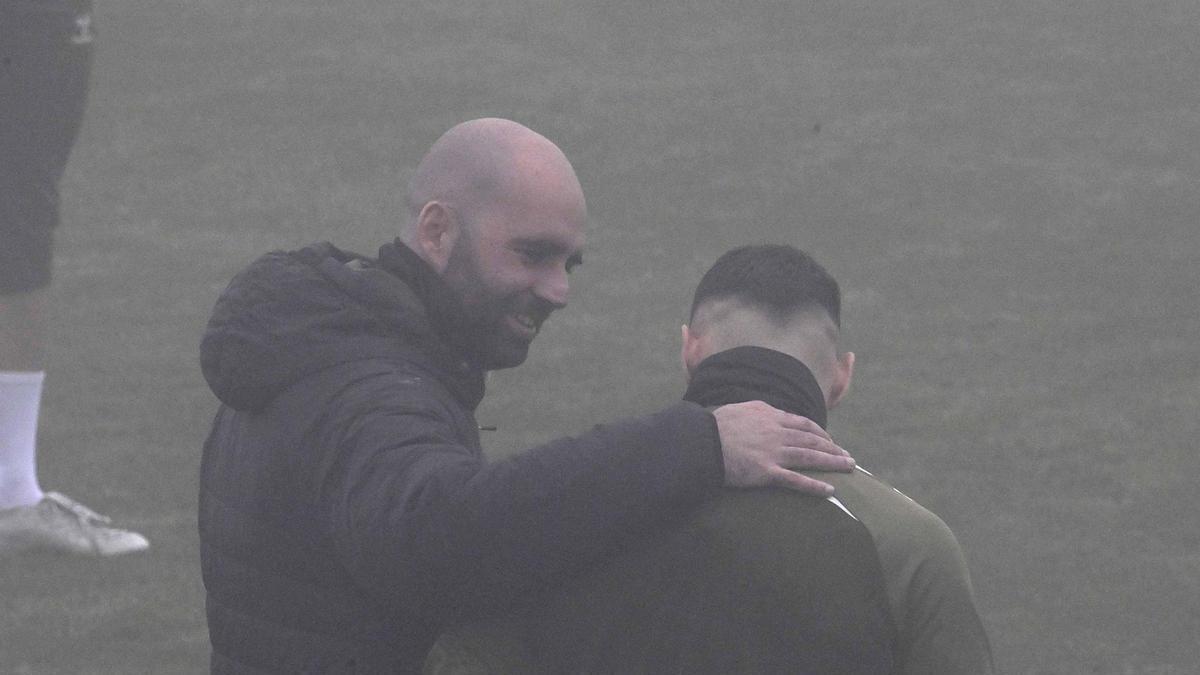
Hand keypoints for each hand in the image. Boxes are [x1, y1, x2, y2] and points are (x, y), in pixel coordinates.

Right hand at [712, 400, 853, 494]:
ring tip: (849, 467)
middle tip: (848, 456)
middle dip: (833, 448)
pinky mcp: (767, 472)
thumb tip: (768, 412)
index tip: (830, 440)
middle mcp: (777, 432)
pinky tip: (830, 490)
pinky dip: (814, 486)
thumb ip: (758, 411)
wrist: (702, 442)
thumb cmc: (716, 426)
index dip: (820, 433)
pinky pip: (795, 480)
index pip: (803, 424)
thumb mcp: (740, 409)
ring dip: (832, 462)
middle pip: (812, 440)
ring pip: (810, 457)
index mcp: (771, 416)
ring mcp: (773, 452)